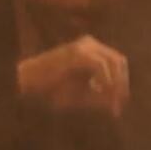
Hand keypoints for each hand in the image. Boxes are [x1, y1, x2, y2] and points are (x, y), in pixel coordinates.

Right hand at [16, 35, 130, 116]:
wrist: (28, 84)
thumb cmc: (52, 90)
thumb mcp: (82, 95)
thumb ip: (100, 97)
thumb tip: (117, 105)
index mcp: (92, 50)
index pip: (118, 62)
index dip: (123, 82)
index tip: (120, 103)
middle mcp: (90, 44)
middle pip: (119, 61)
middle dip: (121, 84)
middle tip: (118, 104)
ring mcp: (83, 46)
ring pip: (112, 62)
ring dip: (114, 84)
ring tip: (111, 102)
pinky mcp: (76, 52)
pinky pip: (99, 65)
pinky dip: (104, 80)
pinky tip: (100, 93)